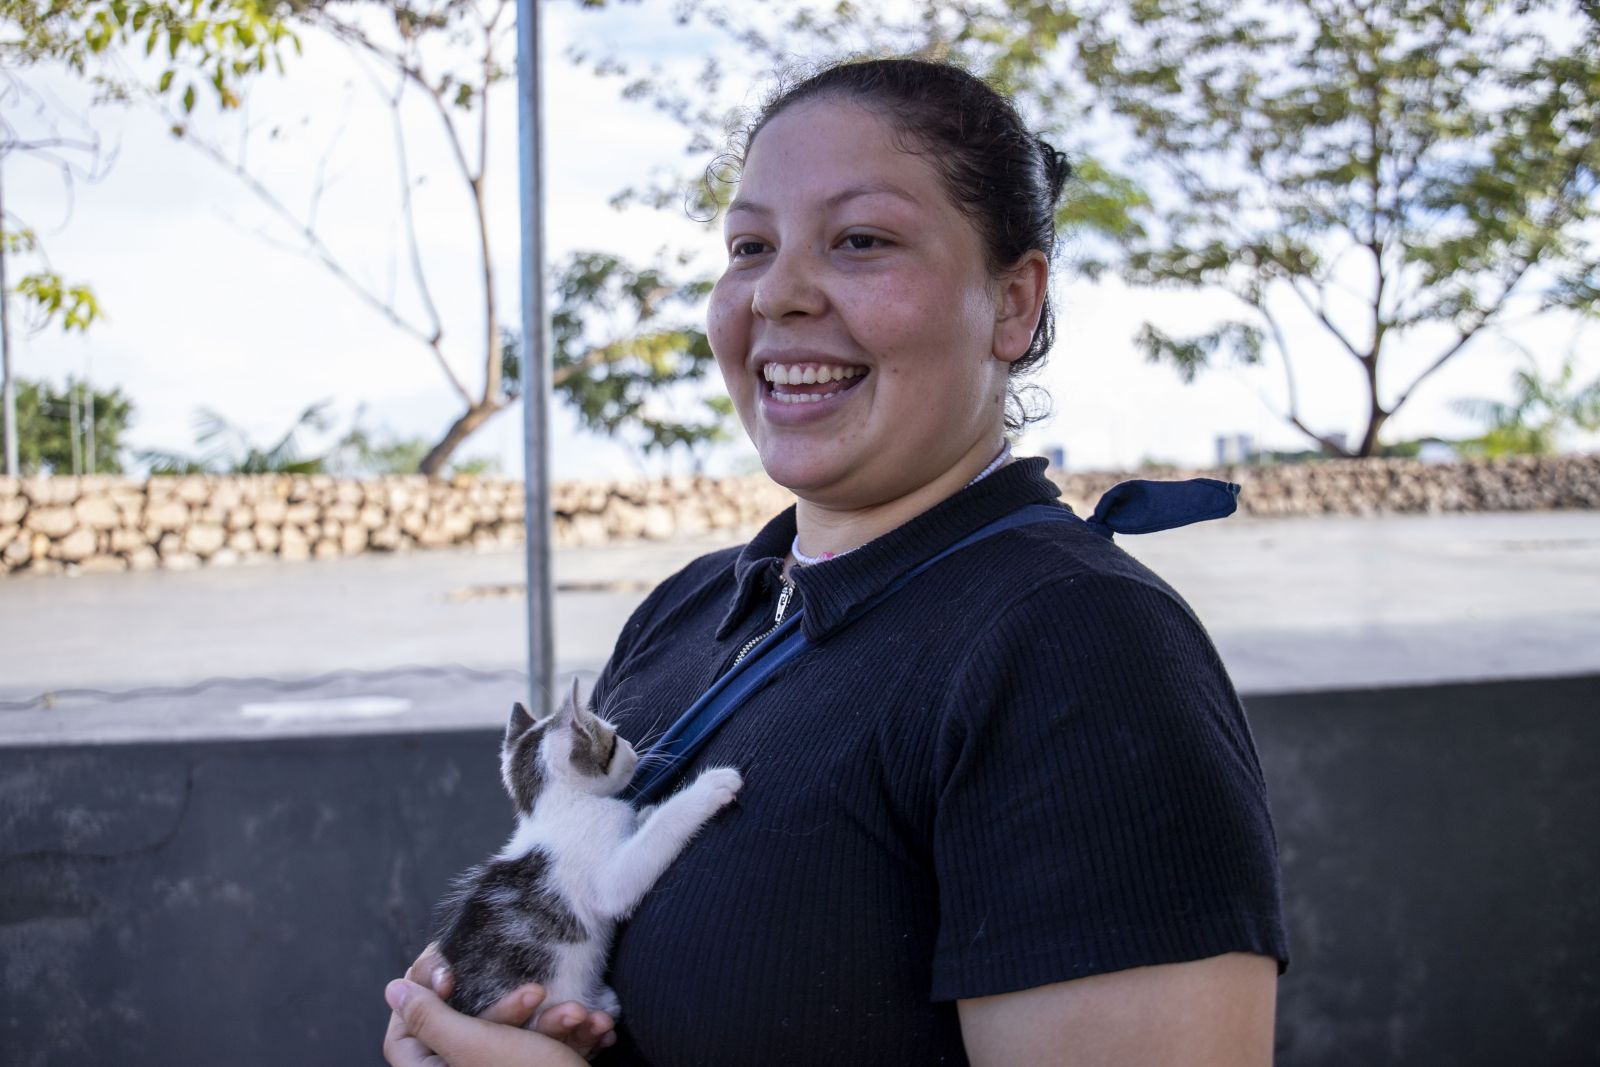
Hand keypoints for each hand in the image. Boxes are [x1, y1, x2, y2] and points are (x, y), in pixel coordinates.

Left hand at [384, 945, 617, 1064]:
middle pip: (468, 1030)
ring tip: (578, 1016)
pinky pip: (545, 1050)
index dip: (419, 997)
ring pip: (517, 1037)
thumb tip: (393, 990)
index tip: (449, 968)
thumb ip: (429, 1017)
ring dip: (553, 1021)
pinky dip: (570, 1037)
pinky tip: (595, 1030)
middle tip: (536, 993)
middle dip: (511, 1007)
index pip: (405, 1034)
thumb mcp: (475, 1044)